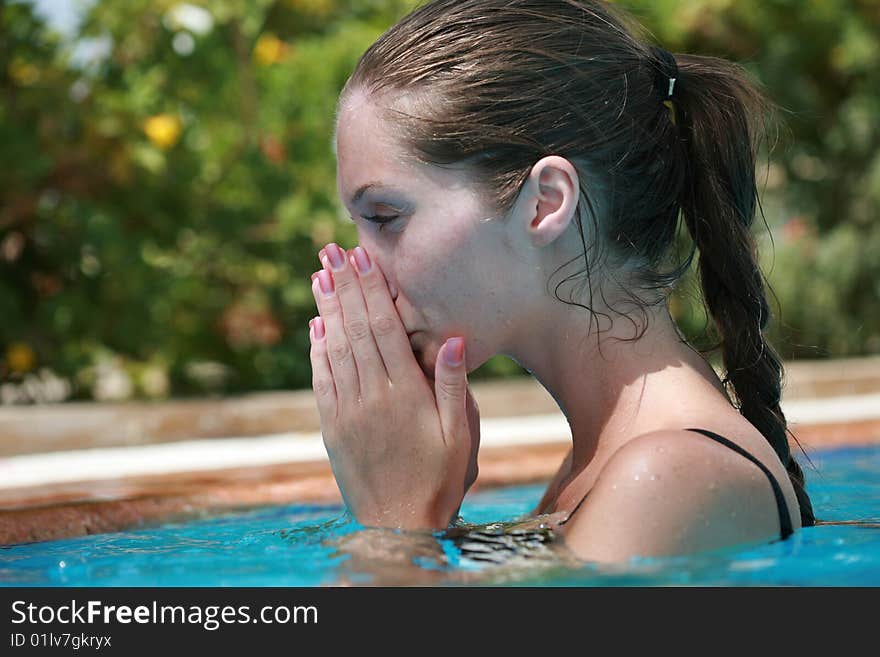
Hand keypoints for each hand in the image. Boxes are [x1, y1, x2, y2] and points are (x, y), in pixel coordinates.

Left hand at [308, 243, 480, 530]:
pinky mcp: (332, 427)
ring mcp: (347, 411)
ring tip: (318, 276)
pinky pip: (322, 379)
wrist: (397, 524)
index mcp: (404, 392)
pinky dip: (317, 349)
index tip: (360, 258)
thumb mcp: (459, 434)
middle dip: (343, 286)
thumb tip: (451, 338)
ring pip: (333, 349)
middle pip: (354, 329)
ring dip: (326, 309)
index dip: (371, 290)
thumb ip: (453, 385)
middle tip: (329, 251)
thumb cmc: (439, 478)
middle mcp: (371, 396)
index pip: (384, 328)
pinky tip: (315, 327)